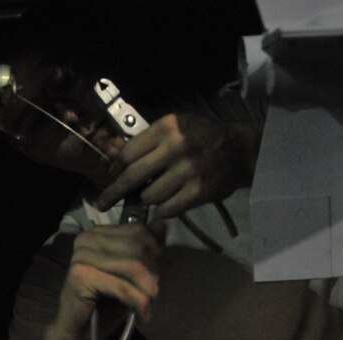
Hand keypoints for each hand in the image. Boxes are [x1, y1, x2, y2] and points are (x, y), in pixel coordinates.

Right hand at [51, 224, 161, 339]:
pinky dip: (139, 303)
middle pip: (137, 247)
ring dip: (147, 289)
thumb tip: (162, 223)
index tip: (155, 275)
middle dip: (152, 273)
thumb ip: (146, 249)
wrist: (80, 332)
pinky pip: (122, 286)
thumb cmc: (106, 302)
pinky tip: (143, 315)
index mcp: (97, 233)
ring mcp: (81, 256)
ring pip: (132, 266)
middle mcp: (86, 239)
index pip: (138, 231)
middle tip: (153, 294)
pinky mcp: (80, 276)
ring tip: (149, 304)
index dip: (154, 253)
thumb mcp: (132, 273)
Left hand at [96, 114, 261, 217]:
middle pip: (132, 176)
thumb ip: (148, 140)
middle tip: (103, 203)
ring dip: (148, 199)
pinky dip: (163, 209)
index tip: (110, 178)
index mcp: (166, 128)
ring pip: (150, 196)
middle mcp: (176, 147)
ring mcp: (187, 171)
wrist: (239, 150)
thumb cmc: (202, 136)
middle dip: (114, 193)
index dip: (115, 169)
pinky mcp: (198, 192)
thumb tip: (116, 160)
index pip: (128, 152)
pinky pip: (167, 209)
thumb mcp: (176, 126)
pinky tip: (169, 202)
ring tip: (157, 193)